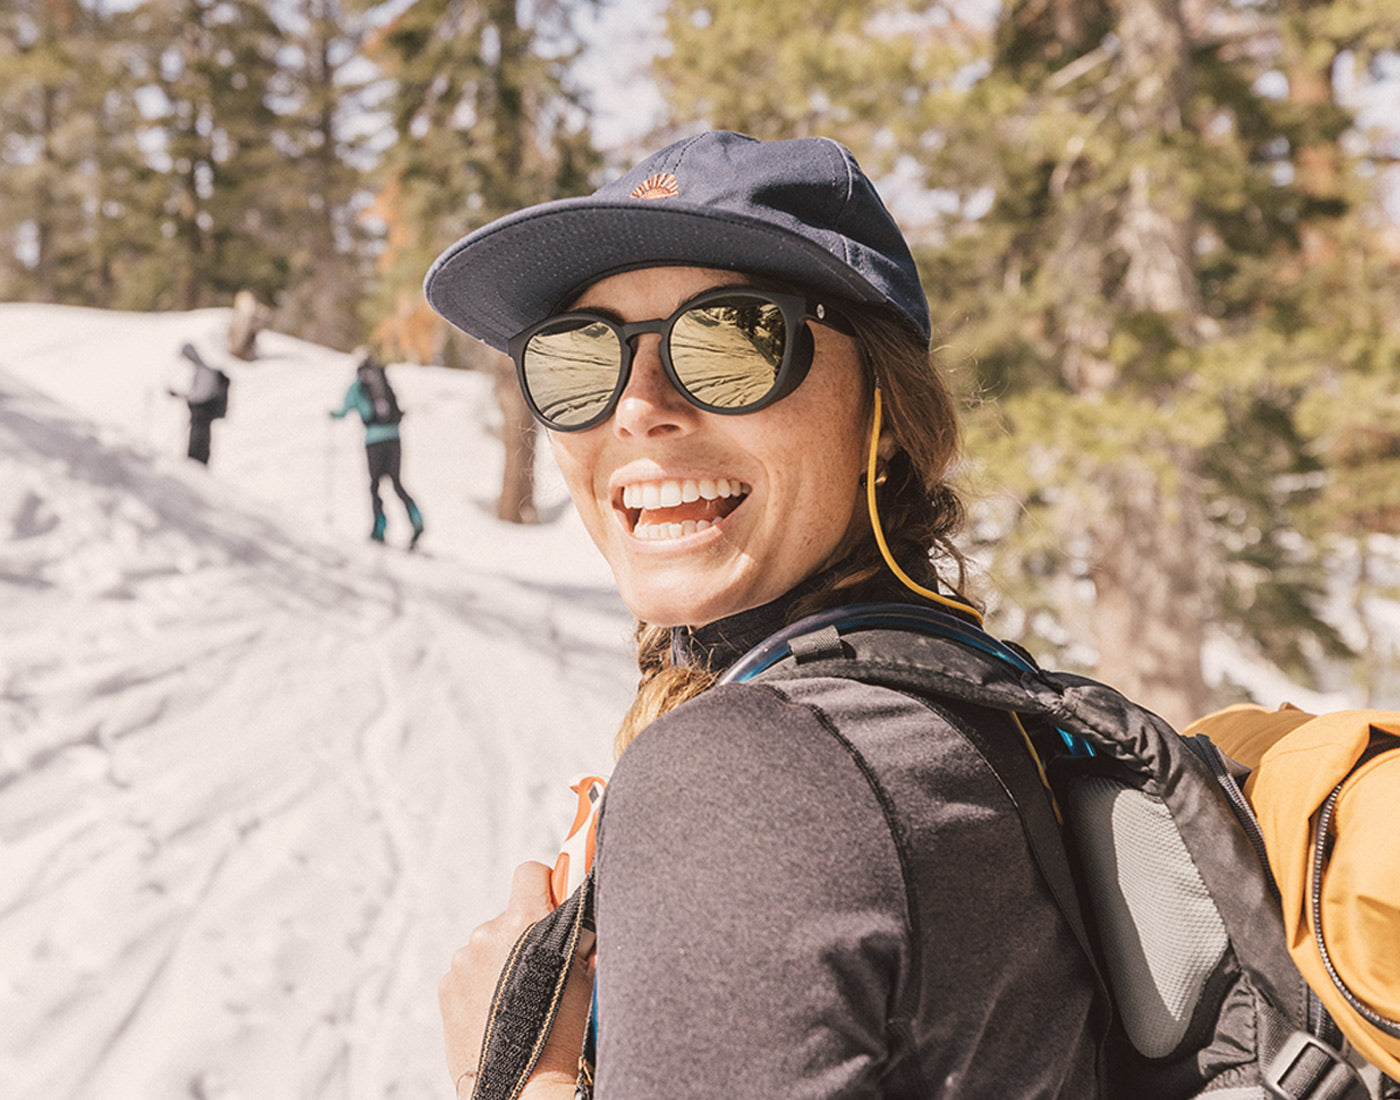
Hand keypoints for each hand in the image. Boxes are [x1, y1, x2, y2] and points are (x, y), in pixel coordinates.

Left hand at [440, 861, 595, 1099]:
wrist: (524, 1083)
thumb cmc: (562, 1031)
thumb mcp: (586, 972)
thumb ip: (577, 932)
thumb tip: (579, 907)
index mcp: (525, 921)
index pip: (531, 872)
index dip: (545, 884)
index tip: (552, 902)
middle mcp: (488, 933)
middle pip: (509, 916)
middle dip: (524, 935)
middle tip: (543, 971)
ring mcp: (462, 960)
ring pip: (487, 947)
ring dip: (501, 963)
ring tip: (519, 1001)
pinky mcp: (446, 986)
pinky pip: (468, 972)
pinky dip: (481, 985)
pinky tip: (497, 1012)